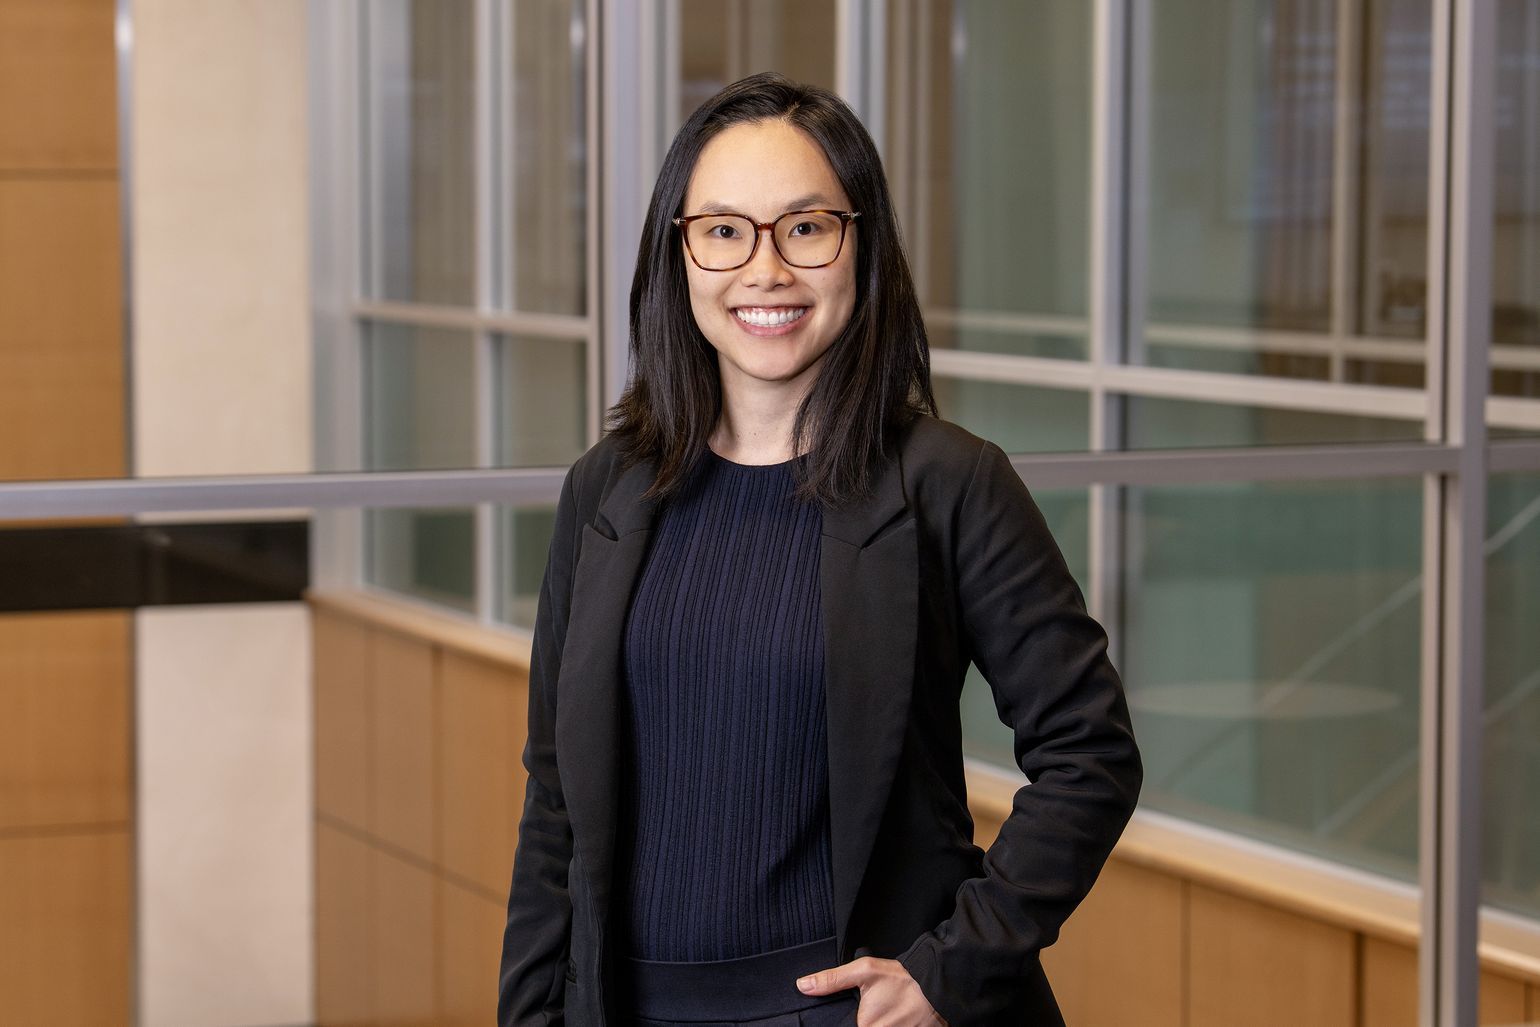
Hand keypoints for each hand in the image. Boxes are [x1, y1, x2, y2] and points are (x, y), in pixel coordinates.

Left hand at [797, 956, 947, 1026]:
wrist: (938, 985)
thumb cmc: (903, 980)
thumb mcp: (865, 971)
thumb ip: (833, 980)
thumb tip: (803, 986)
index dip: (848, 1022)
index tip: (856, 1015)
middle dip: (863, 1022)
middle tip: (875, 1010)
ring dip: (878, 1023)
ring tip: (884, 1013)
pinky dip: (890, 1026)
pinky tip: (891, 1018)